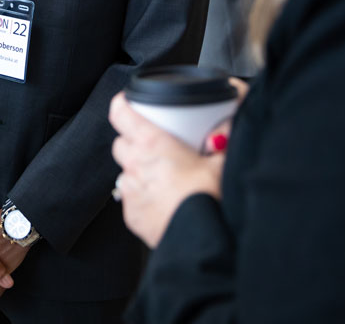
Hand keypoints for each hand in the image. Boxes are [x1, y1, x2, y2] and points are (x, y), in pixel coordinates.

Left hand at [109, 93, 223, 247]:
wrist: (202, 242)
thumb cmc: (210, 199)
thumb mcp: (223, 161)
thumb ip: (222, 140)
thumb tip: (222, 132)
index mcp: (152, 144)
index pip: (121, 113)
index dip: (122, 104)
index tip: (127, 102)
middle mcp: (135, 165)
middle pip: (121, 144)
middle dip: (133, 142)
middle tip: (156, 146)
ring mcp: (130, 192)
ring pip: (125, 172)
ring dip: (139, 171)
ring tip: (165, 177)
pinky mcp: (132, 215)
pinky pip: (131, 199)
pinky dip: (143, 196)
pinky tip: (164, 200)